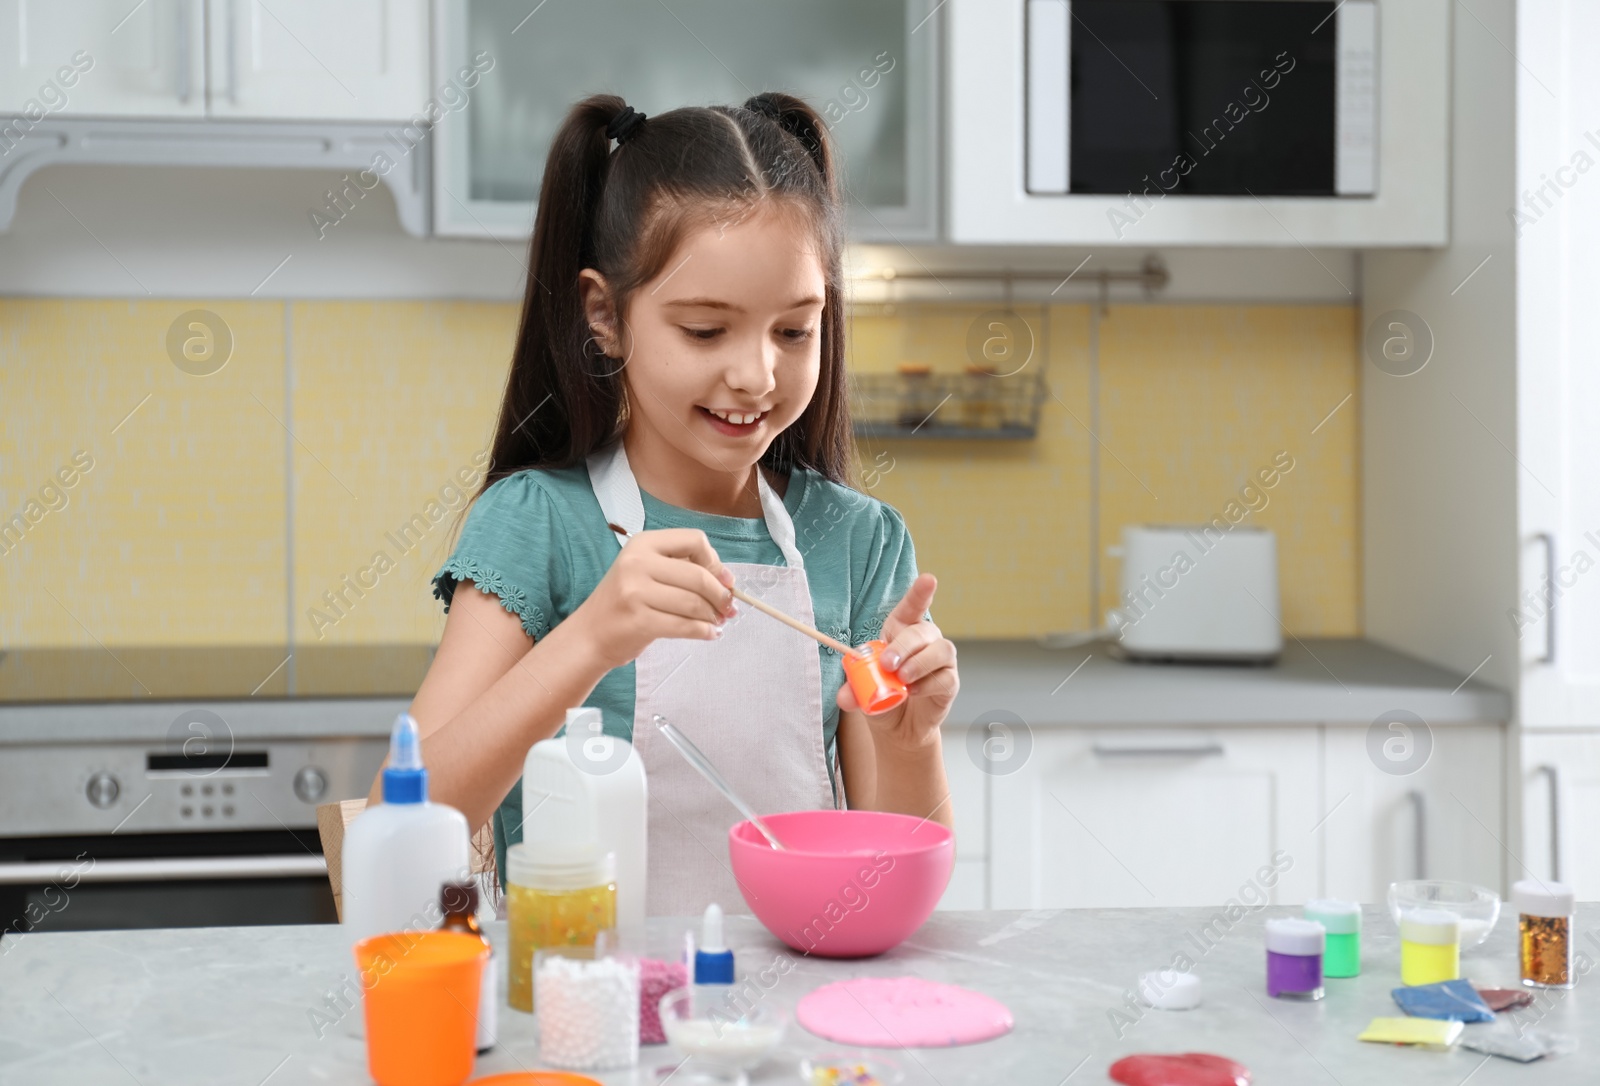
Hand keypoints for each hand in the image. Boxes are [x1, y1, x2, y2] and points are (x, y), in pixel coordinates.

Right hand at [571, 528, 734, 669]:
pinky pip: (685, 626)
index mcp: (643, 542)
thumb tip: (726, 579)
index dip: (715, 562)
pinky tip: (709, 634)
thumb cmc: (625, 602)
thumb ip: (681, 568)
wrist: (590, 634)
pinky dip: (704, 632)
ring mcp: (636, 591)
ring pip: (694, 603)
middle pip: (699, 575)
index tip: (724, 580)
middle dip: (720, 595)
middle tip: (728, 608)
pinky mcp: (639, 620)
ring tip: (718, 622)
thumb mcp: (646, 570)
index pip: (694, 540)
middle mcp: (637, 562)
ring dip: (713, 616)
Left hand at [837, 573, 957, 749]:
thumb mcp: (861, 690)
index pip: (913, 607)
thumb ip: (853, 688)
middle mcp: (925, 641)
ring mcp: (940, 661)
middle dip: (904, 646)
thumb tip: (844, 695)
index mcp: (901, 632)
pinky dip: (928, 684)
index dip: (920, 593)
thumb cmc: (881, 696)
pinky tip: (913, 692)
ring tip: (902, 679)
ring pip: (941, 650)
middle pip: (922, 631)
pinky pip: (945, 677)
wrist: (898, 726)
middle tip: (887, 664)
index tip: (928, 580)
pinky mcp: (950, 682)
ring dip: (919, 663)